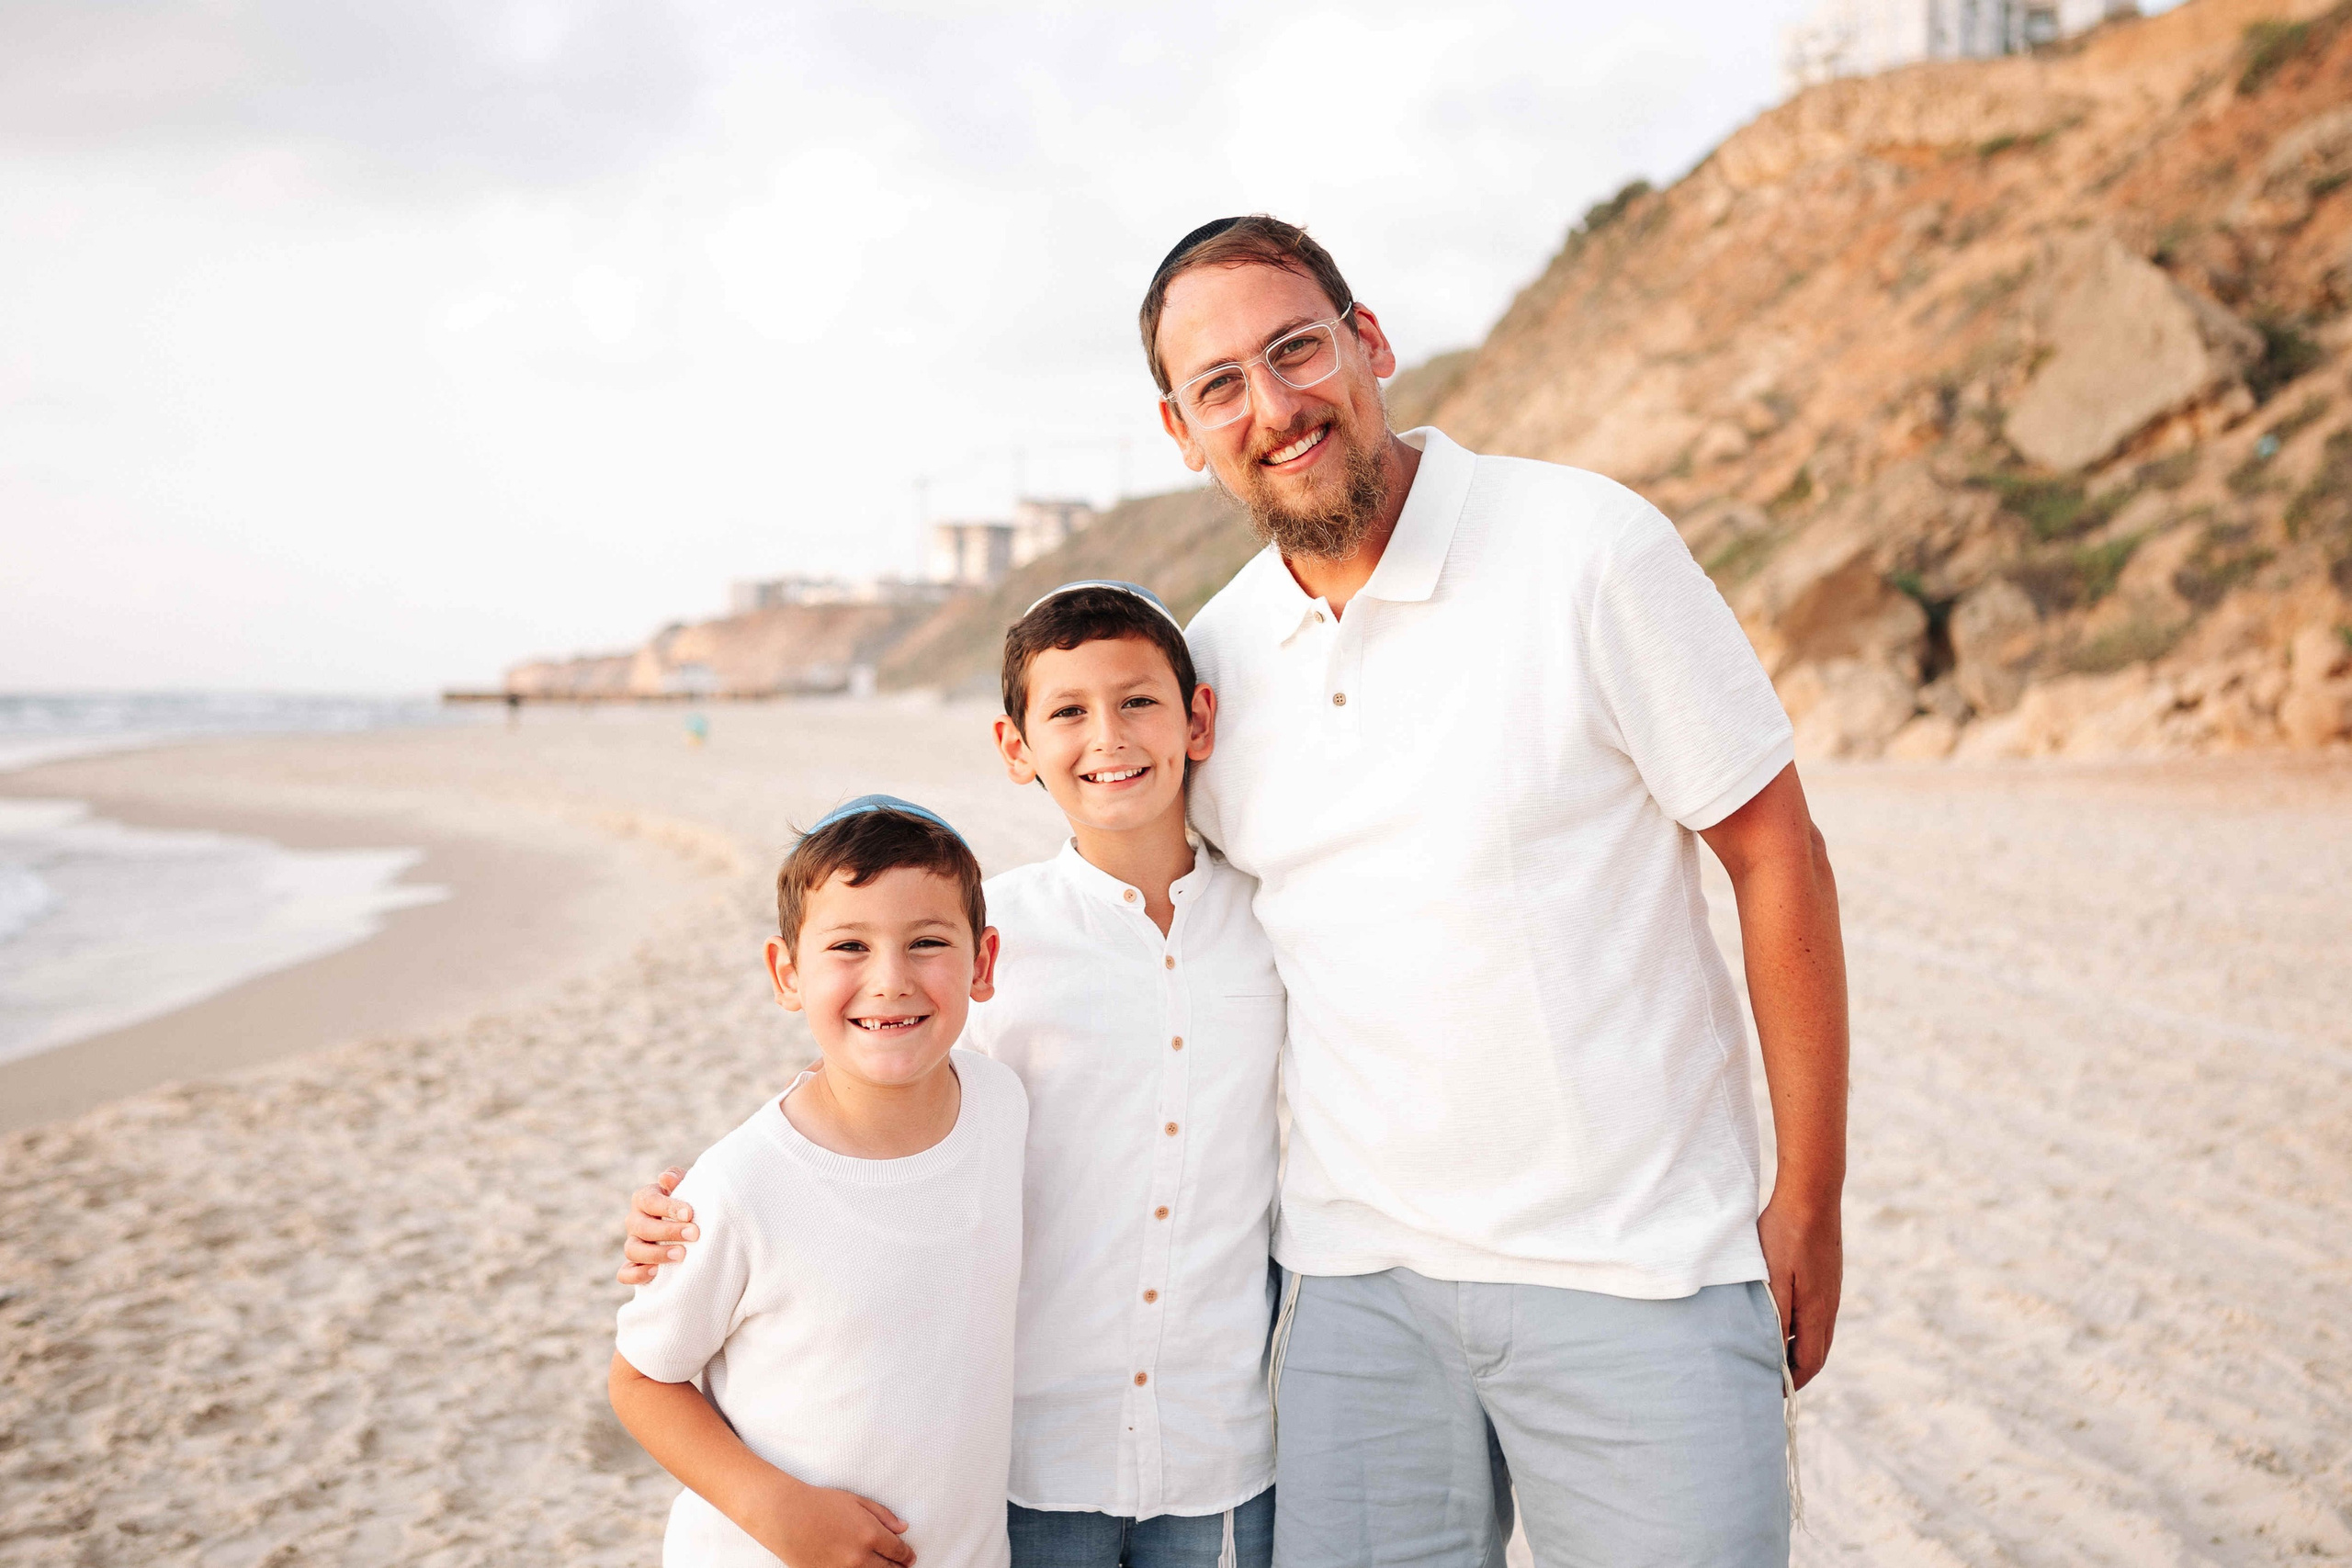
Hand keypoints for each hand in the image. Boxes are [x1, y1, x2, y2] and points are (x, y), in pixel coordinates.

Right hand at [618, 1168, 697, 1285]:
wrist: (691, 1227)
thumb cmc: (688, 1203)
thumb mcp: (686, 1186)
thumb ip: (676, 1178)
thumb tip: (666, 1178)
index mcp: (644, 1199)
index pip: (649, 1201)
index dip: (668, 1207)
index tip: (690, 1214)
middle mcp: (635, 1221)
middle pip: (642, 1227)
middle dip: (669, 1231)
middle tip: (694, 1234)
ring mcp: (633, 1244)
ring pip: (632, 1250)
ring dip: (656, 1254)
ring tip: (681, 1255)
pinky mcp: (634, 1266)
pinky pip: (625, 1273)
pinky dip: (637, 1274)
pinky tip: (657, 1272)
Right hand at [744, 1478, 914, 1567]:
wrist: (785, 1516)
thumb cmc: (820, 1503)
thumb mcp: (856, 1500)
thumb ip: (883, 1515)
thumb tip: (903, 1528)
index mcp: (870, 1534)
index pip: (898, 1551)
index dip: (907, 1556)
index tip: (910, 1557)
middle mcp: (859, 1557)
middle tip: (903, 1567)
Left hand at [1757, 1193, 1840, 1389]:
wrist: (1812, 1194)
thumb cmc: (1785, 1233)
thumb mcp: (1772, 1274)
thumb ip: (1776, 1313)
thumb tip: (1775, 1348)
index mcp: (1817, 1310)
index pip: (1810, 1361)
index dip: (1793, 1381)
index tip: (1773, 1392)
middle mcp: (1830, 1305)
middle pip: (1818, 1352)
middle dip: (1797, 1370)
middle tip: (1772, 1380)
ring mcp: (1831, 1290)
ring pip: (1818, 1332)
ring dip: (1799, 1348)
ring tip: (1773, 1353)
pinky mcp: (1827, 1276)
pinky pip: (1818, 1313)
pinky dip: (1802, 1327)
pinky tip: (1783, 1317)